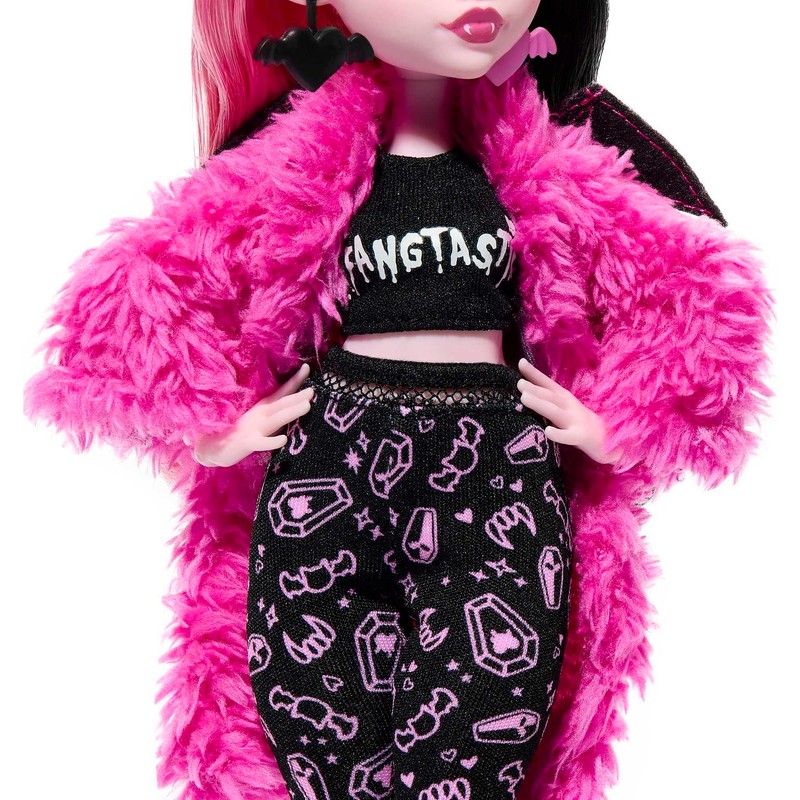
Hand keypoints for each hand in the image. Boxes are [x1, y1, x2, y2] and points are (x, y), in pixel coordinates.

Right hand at [183, 362, 315, 467]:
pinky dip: (272, 441)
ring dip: (292, 412)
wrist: (211, 446)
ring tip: (307, 406)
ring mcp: (254, 427)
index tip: (308, 368)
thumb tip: (292, 405)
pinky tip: (283, 439)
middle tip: (314, 390)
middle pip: (283, 403)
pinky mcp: (248, 442)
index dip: (295, 381)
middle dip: (298, 396)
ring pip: (277, 419)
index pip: (282, 392)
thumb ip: (273, 412)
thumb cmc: (237, 431)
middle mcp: (261, 414)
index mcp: (263, 407)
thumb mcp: (257, 418)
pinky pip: (262, 442)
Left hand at [516, 358, 622, 464]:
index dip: (534, 374)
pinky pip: (569, 436)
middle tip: (518, 383)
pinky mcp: (581, 437)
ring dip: (540, 404)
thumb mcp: (565, 408)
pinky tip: (547, 431)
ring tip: (524, 398)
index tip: (520, 362)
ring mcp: (576, 421)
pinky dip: (558, 434)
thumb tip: (524, 392)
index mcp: (565, 398)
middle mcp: (569, 406)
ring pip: (555, 412)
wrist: (610, 440)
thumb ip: (549, 401)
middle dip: (534, 388)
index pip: (548, 384)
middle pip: (549, 396)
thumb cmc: (581, 423)